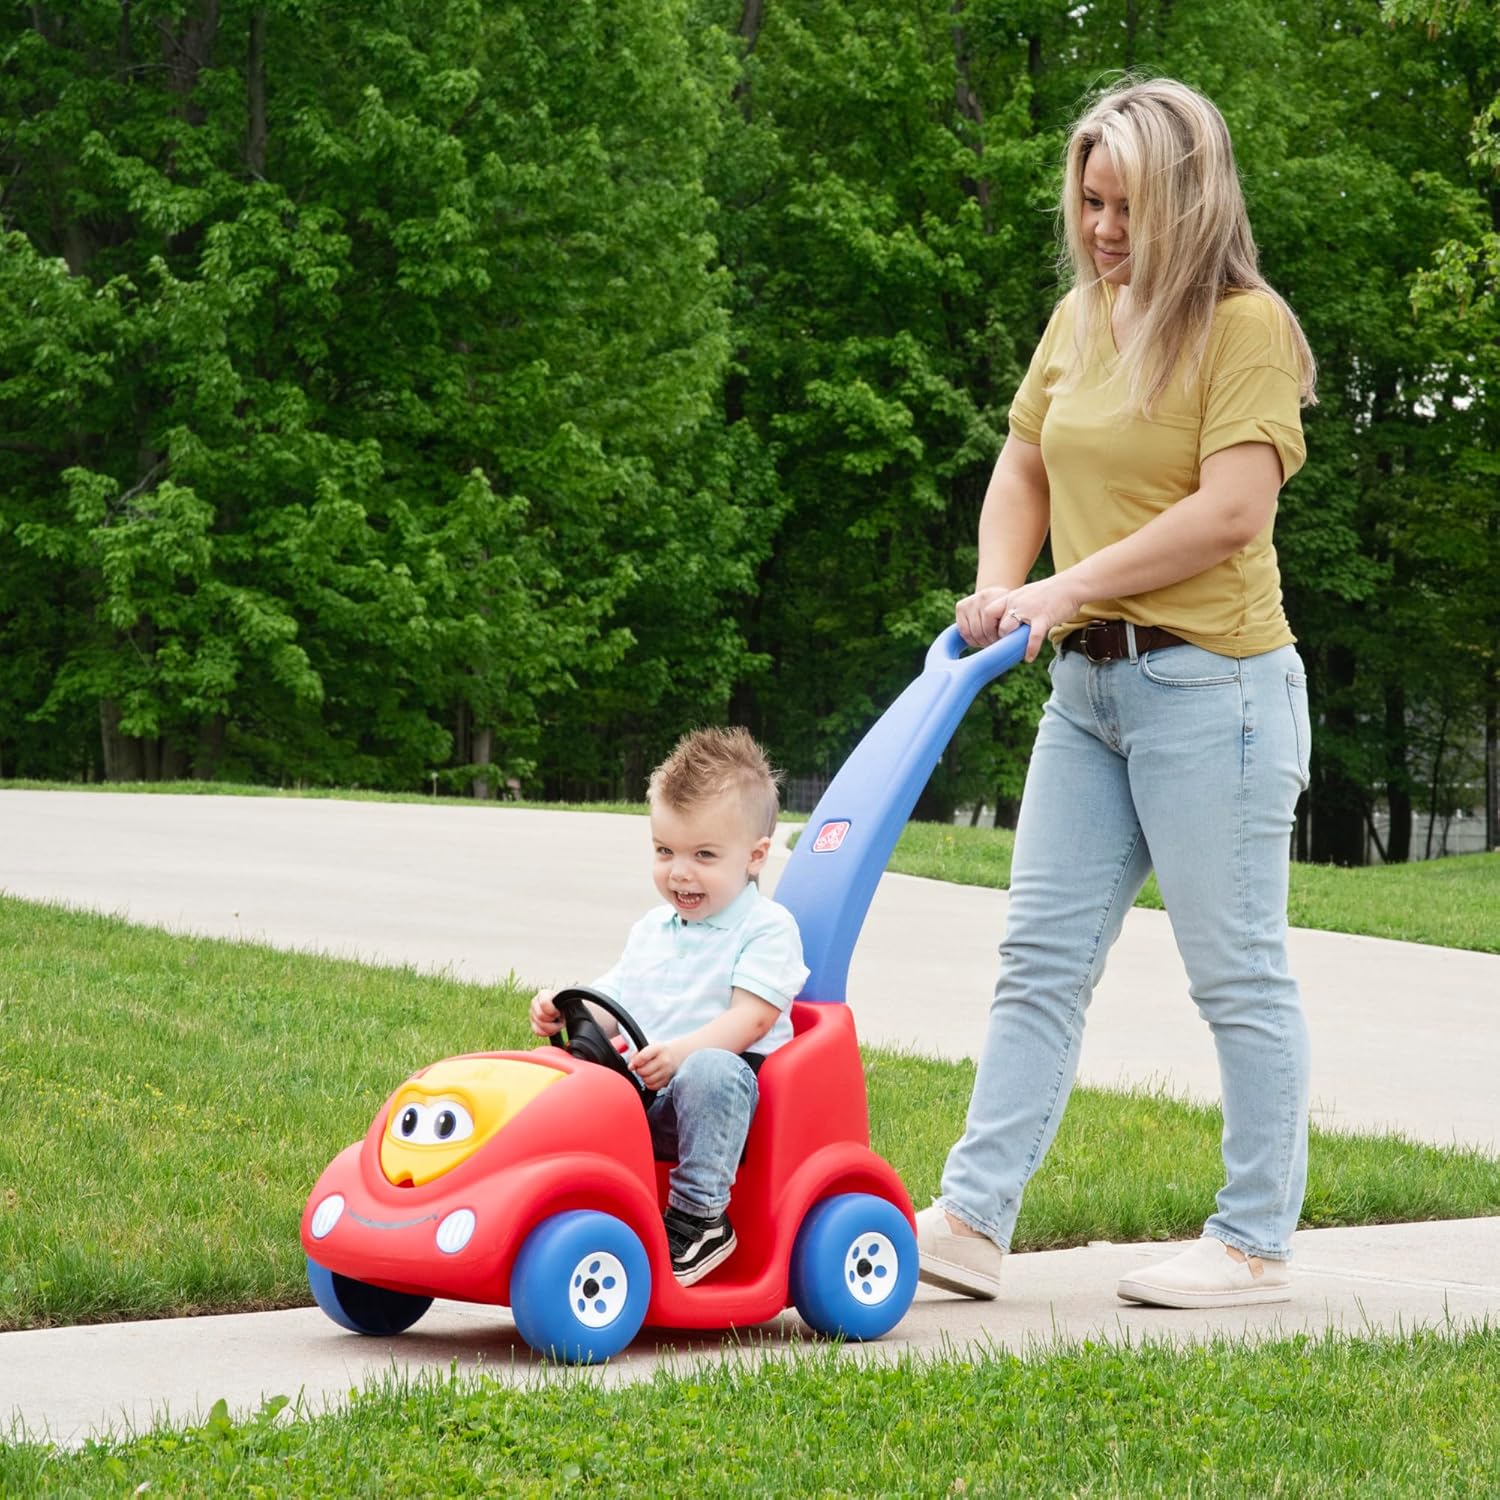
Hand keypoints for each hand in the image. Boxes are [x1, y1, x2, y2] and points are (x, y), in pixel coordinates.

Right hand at [529, 988, 561, 1037]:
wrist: (562, 1009)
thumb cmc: (564, 1004)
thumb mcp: (566, 1001)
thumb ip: (564, 1003)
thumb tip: (561, 1012)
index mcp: (543, 995)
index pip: (543, 1003)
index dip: (552, 1011)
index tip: (558, 1013)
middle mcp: (535, 1003)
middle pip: (540, 1016)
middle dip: (552, 1020)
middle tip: (559, 1019)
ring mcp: (532, 1013)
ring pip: (539, 1025)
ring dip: (551, 1028)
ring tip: (557, 1024)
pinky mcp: (532, 1023)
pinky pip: (537, 1031)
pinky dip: (546, 1033)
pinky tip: (552, 1029)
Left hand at [629, 1041, 678, 1090]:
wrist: (679, 1053)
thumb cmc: (662, 1050)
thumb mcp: (651, 1046)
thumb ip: (638, 1053)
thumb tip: (631, 1065)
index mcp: (659, 1049)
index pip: (643, 1057)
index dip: (634, 1062)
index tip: (631, 1066)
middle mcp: (664, 1060)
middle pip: (644, 1071)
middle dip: (639, 1070)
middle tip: (640, 1068)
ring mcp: (667, 1072)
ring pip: (647, 1080)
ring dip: (643, 1078)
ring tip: (646, 1072)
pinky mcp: (668, 1081)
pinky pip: (653, 1087)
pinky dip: (649, 1084)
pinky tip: (651, 1077)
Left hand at [955, 573, 1084, 663]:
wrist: (1071, 586)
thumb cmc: (1049, 594)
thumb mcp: (1025, 596)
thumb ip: (1014, 608)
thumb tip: (1006, 625)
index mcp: (1010, 597)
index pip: (987, 612)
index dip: (985, 627)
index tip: (990, 638)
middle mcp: (1015, 602)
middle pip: (993, 622)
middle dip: (993, 637)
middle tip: (999, 647)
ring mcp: (1028, 610)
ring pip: (1007, 629)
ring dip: (1007, 643)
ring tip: (1013, 651)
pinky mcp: (1043, 618)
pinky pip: (1032, 637)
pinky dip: (1030, 649)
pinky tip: (1029, 658)